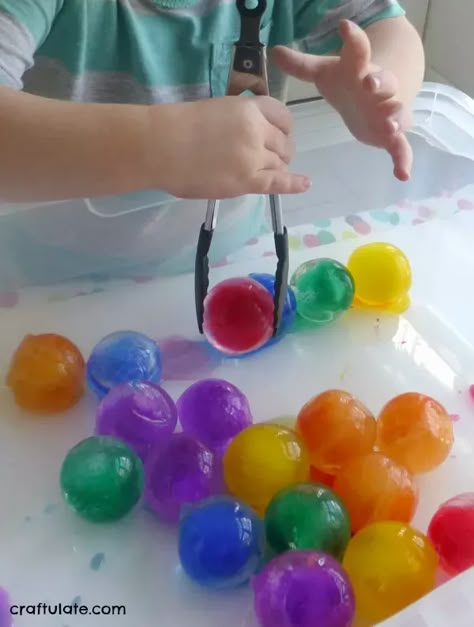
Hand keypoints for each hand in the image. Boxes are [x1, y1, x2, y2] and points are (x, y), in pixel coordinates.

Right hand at [150, 96, 309, 198]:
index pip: (282, 115)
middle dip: (280, 150)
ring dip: (277, 167)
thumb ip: (237, 120)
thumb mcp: (215, 109)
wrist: (161, 146)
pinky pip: (277, 183)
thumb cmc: (177, 126)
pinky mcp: (247, 181)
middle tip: (269, 157)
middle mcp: (257, 130)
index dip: (283, 128)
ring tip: (267, 172)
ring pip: (280, 164)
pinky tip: (305, 184)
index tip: (278, 134)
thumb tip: (246, 136)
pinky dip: (294, 184)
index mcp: (249, 108)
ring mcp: (254, 157)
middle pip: (284, 143)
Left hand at [272, 20, 412, 180]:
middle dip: (379, 83)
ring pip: (397, 112)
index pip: (358, 50)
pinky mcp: (391, 133)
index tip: (346, 27)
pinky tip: (402, 175)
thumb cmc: (346, 80)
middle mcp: (378, 87)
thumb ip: (301, 65)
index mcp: (360, 68)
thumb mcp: (324, 72)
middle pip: (384, 82)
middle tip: (370, 84)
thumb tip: (274, 52)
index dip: (354, 39)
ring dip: (395, 118)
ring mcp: (388, 110)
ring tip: (391, 127)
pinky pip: (401, 146)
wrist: (372, 92)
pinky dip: (403, 159)